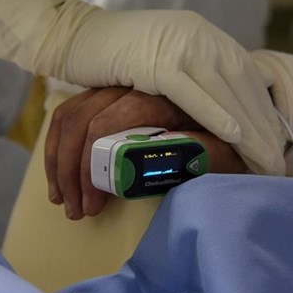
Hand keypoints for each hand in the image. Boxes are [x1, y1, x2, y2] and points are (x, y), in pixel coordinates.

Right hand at [0, 0, 285, 175]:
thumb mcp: (160, 59)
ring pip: (224, 89)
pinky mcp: (155, 59)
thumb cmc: (112, 55)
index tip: (274, 141)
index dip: (261, 109)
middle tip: (276, 160)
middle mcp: (197, 34)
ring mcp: (177, 43)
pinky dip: (216, 114)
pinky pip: (192, 91)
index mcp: (201, 33)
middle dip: (262, 124)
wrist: (72, 34)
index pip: (243, 74)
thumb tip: (216, 102)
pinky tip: (235, 136)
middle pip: (240, 84)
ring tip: (264, 159)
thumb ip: (188, 73)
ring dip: (249, 127)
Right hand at [45, 88, 246, 219]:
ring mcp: (118, 85)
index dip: (92, 166)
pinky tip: (59, 175)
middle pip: (82, 120)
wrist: (234, 118)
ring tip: (64, 200)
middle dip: (71, 171)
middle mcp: (134, 83)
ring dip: (59, 160)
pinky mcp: (109, 93)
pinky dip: (58, 145)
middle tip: (77, 210)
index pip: (108, 123)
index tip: (93, 204)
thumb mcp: (223, 152)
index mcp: (162, 95)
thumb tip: (153, 164)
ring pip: (70, 115)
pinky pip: (71, 112)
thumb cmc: (230, 140)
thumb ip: (196, 154)